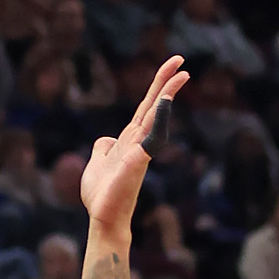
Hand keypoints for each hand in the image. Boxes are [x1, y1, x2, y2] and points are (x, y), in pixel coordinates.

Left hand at [78, 53, 187, 234]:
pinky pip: (150, 138)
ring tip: (181, 75)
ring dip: (167, 95)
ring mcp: (139, 151)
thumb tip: (106, 139)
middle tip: (181, 60)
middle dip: (166, 82)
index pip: (144, 107)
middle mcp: (137, 141)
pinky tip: (163, 105)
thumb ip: (102, 147)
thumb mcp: (97, 161)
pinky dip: (158, 121)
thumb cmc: (102, 194)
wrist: (103, 217)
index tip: (171, 67)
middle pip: (153, 106)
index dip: (156, 87)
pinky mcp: (137, 162)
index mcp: (129, 139)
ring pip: (155, 117)